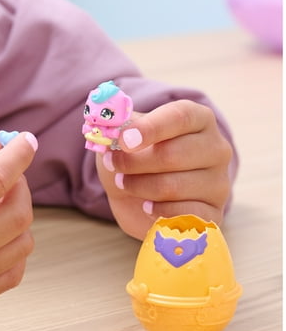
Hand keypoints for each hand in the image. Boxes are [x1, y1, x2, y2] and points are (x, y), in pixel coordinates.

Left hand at [96, 100, 232, 239]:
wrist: (136, 197)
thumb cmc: (133, 159)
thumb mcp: (122, 137)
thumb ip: (119, 125)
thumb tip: (110, 120)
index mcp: (198, 119)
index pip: (180, 116)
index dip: (150, 128)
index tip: (124, 140)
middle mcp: (215, 148)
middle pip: (174, 154)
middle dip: (134, 162)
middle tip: (112, 164)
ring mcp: (218, 182)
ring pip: (174, 187)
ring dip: (139, 186)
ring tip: (124, 183)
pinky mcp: (213, 212)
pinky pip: (185, 214)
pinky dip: (159, 210)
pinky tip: (146, 206)